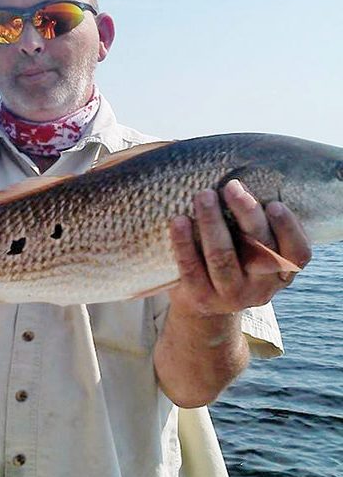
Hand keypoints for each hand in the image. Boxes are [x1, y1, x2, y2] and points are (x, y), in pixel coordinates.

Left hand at [168, 179, 311, 316]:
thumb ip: (254, 223)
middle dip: (246, 213)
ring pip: (223, 257)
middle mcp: (261, 286)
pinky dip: (183, 242)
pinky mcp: (201, 297)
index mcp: (281, 271)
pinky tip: (178, 220)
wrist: (204, 305)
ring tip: (203, 196)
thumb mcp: (252, 248)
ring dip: (212, 222)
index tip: (275, 204)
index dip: (288, 229)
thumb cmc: (233, 260)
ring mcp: (230, 295)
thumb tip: (241, 170)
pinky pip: (191, 267)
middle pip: (259, 248)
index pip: (298, 253)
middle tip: (231, 186)